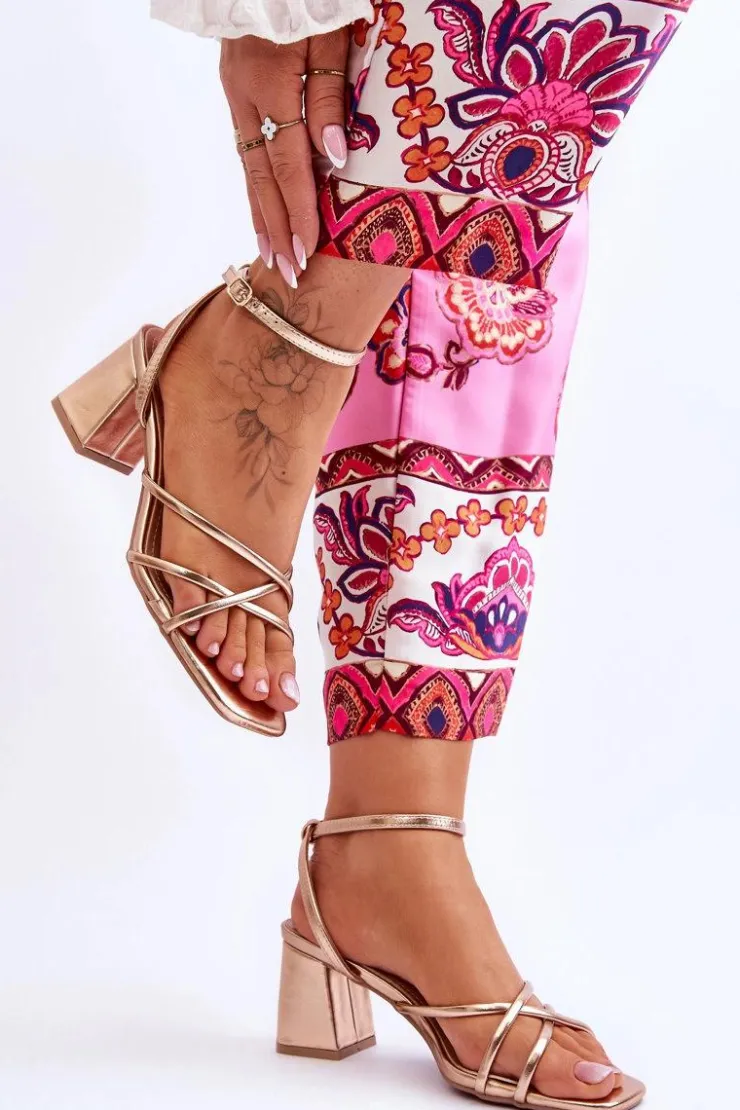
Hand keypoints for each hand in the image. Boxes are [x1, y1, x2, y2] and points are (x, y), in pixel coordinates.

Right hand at [220, 29, 349, 287]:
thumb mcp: (331, 35)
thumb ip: (330, 96)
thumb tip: (331, 157)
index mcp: (272, 83)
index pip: (287, 164)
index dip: (298, 210)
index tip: (306, 251)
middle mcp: (246, 94)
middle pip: (260, 175)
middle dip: (276, 227)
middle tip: (288, 273)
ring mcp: (234, 91)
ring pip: (247, 164)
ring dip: (260, 212)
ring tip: (270, 253)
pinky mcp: (234, 85)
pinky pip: (243, 144)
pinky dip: (253, 181)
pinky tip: (261, 203)